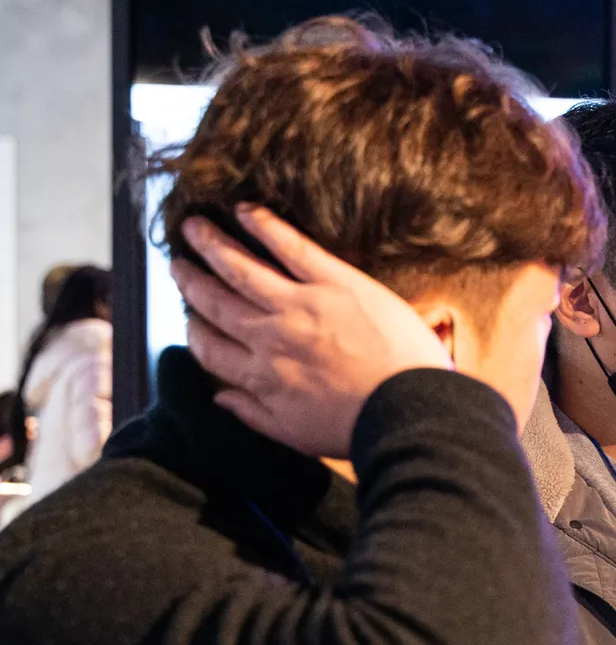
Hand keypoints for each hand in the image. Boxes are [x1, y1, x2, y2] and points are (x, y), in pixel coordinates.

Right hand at [171, 206, 451, 458]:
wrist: (407, 410)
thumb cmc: (359, 427)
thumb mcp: (296, 434)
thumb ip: (253, 413)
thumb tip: (219, 396)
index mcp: (261, 376)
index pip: (210, 348)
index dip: (195, 330)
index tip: (190, 318)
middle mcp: (270, 337)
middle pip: (217, 302)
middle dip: (192, 281)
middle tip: (177, 263)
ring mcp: (300, 305)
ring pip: (241, 268)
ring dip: (213, 244)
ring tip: (195, 226)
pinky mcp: (335, 283)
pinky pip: (291, 247)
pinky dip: (265, 226)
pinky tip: (245, 210)